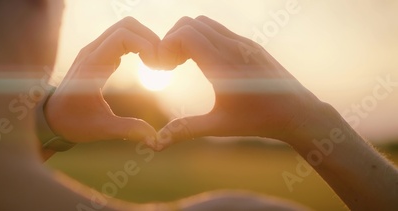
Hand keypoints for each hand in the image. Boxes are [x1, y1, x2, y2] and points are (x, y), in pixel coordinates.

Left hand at [45, 17, 159, 146]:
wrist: (52, 119)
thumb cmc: (74, 123)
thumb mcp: (101, 128)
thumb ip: (128, 129)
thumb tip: (154, 137)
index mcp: (92, 66)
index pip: (123, 36)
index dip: (145, 45)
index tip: (156, 65)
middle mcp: (92, 52)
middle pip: (126, 26)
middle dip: (148, 38)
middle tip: (160, 61)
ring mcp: (94, 51)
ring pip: (124, 28)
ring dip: (144, 39)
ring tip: (155, 62)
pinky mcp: (97, 54)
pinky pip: (120, 38)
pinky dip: (137, 44)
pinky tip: (145, 62)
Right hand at [156, 16, 325, 149]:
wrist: (298, 112)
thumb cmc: (258, 121)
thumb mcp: (219, 126)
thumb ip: (185, 130)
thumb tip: (156, 143)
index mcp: (223, 65)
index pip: (185, 35)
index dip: (166, 47)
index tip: (163, 68)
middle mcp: (233, 47)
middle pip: (189, 23)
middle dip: (171, 40)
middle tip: (169, 65)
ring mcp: (243, 43)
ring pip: (204, 22)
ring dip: (186, 37)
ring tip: (182, 62)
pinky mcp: (249, 44)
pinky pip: (218, 30)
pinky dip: (202, 38)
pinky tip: (202, 62)